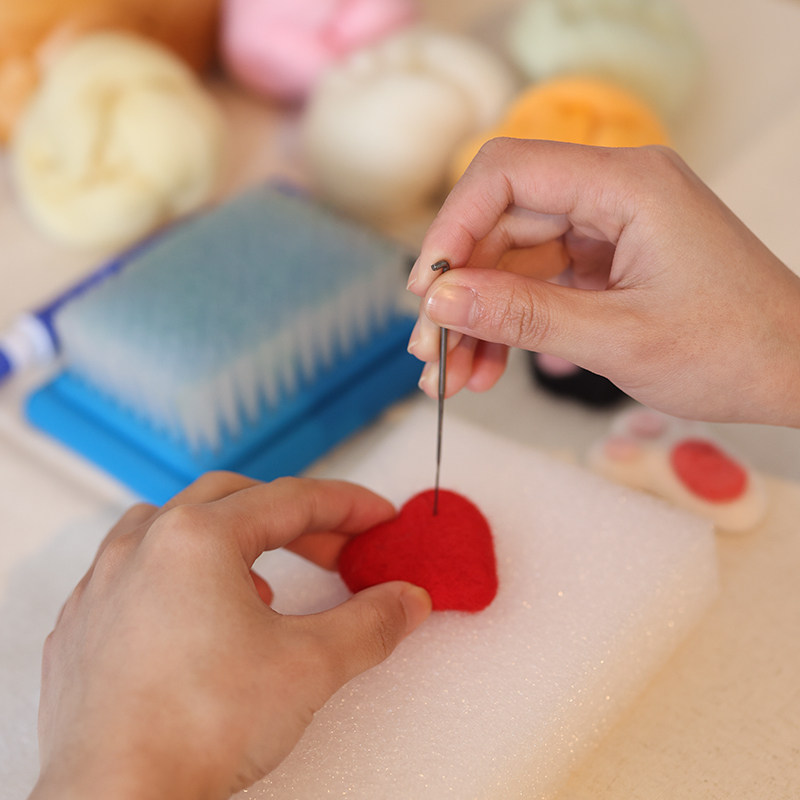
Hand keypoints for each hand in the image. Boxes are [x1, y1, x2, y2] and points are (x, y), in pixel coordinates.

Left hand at [30, 473, 430, 799]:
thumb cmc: (194, 730)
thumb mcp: (311, 667)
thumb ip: (371, 623)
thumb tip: (405, 601)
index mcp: (197, 538)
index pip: (291, 500)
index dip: (346, 506)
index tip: (376, 518)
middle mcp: (144, 546)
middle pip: (237, 500)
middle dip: (296, 520)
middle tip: (336, 549)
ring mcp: (105, 583)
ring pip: (176, 524)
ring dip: (232, 537)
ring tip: (264, 579)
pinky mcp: (83, 625)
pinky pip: (137, 567)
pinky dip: (182, 572)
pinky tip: (201, 612)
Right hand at [407, 139, 799, 425]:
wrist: (791, 372)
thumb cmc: (732, 349)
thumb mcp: (617, 339)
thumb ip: (522, 316)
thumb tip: (442, 302)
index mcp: (627, 184)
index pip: (508, 173)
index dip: (453, 227)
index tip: (428, 290)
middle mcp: (612, 192)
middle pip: (501, 221)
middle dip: (460, 290)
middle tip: (431, 352)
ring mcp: (607, 226)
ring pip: (512, 258)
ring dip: (478, 317)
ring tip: (454, 377)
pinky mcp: (604, 259)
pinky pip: (536, 282)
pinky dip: (508, 324)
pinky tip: (486, 367)